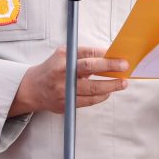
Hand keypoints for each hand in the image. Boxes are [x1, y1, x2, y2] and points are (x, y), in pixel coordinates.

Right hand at [10, 47, 127, 115]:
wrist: (33, 89)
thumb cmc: (52, 69)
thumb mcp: (63, 54)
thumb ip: (83, 54)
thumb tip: (107, 55)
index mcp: (63, 59)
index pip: (88, 55)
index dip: (106, 57)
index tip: (120, 59)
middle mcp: (62, 74)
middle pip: (90, 70)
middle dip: (110, 70)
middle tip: (124, 69)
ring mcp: (64, 91)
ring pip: (92, 90)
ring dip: (110, 87)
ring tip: (122, 83)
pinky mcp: (66, 104)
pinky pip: (88, 102)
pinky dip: (101, 97)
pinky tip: (108, 92)